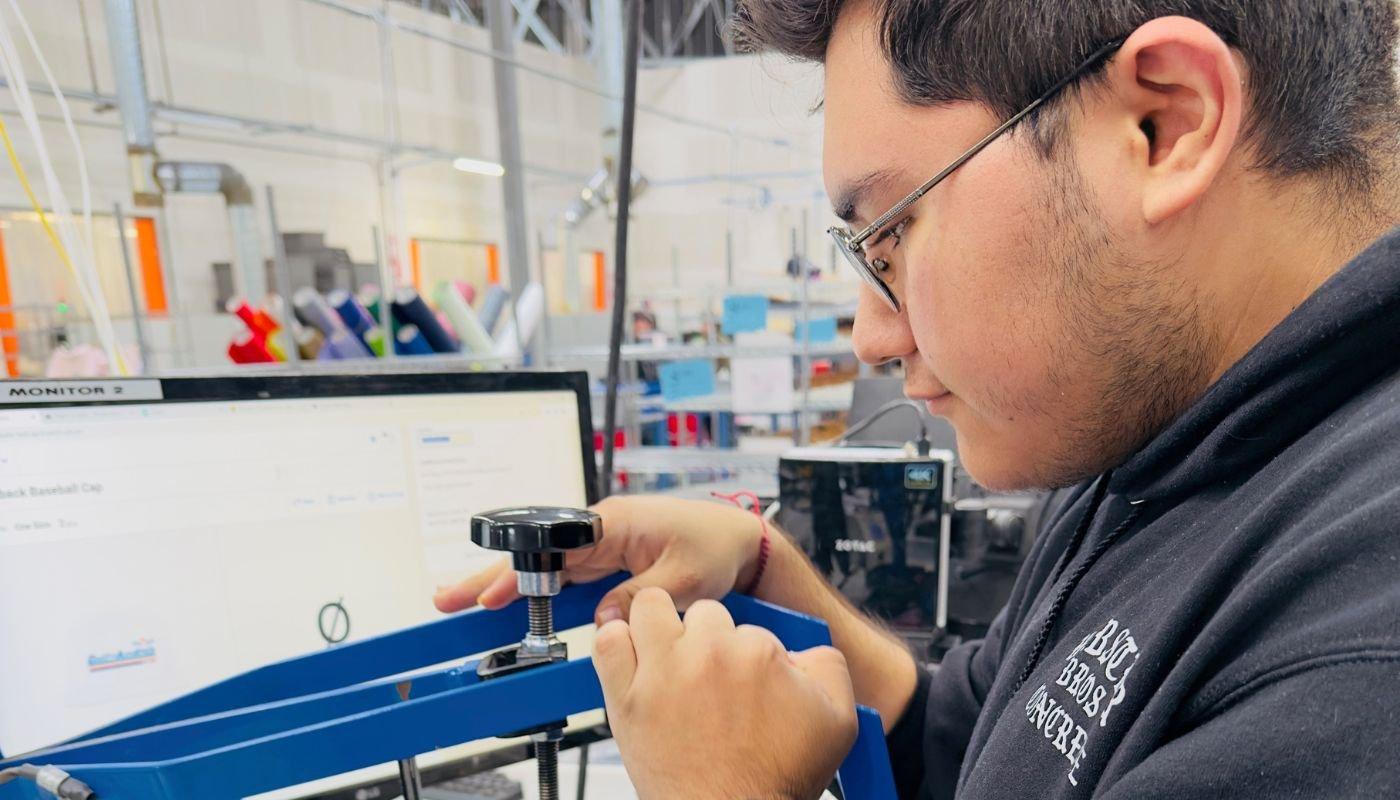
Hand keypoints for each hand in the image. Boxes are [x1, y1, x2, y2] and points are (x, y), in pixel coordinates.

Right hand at [433, 496, 763, 624]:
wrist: (741, 542)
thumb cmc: (716, 545)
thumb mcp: (684, 579)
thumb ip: (641, 599)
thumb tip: (605, 620)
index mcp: (613, 522)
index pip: (551, 548)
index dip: (517, 573)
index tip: (490, 597)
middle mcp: (600, 530)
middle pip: (535, 557)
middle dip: (492, 577)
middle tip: (448, 598)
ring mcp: (602, 545)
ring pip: (543, 569)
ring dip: (507, 585)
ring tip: (465, 604)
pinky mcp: (608, 560)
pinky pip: (564, 578)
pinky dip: (535, 591)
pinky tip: (509, 604)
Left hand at [595, 587, 857, 799]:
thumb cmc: (773, 780)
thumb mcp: (836, 720)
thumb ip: (828, 667)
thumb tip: (803, 651)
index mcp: (756, 653)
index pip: (748, 625)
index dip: (746, 652)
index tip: (743, 676)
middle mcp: (707, 655)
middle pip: (702, 612)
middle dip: (706, 635)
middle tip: (708, 669)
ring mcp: (662, 673)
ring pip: (651, 608)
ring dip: (659, 624)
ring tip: (668, 652)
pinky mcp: (626, 697)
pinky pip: (608, 642)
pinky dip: (617, 641)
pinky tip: (632, 657)